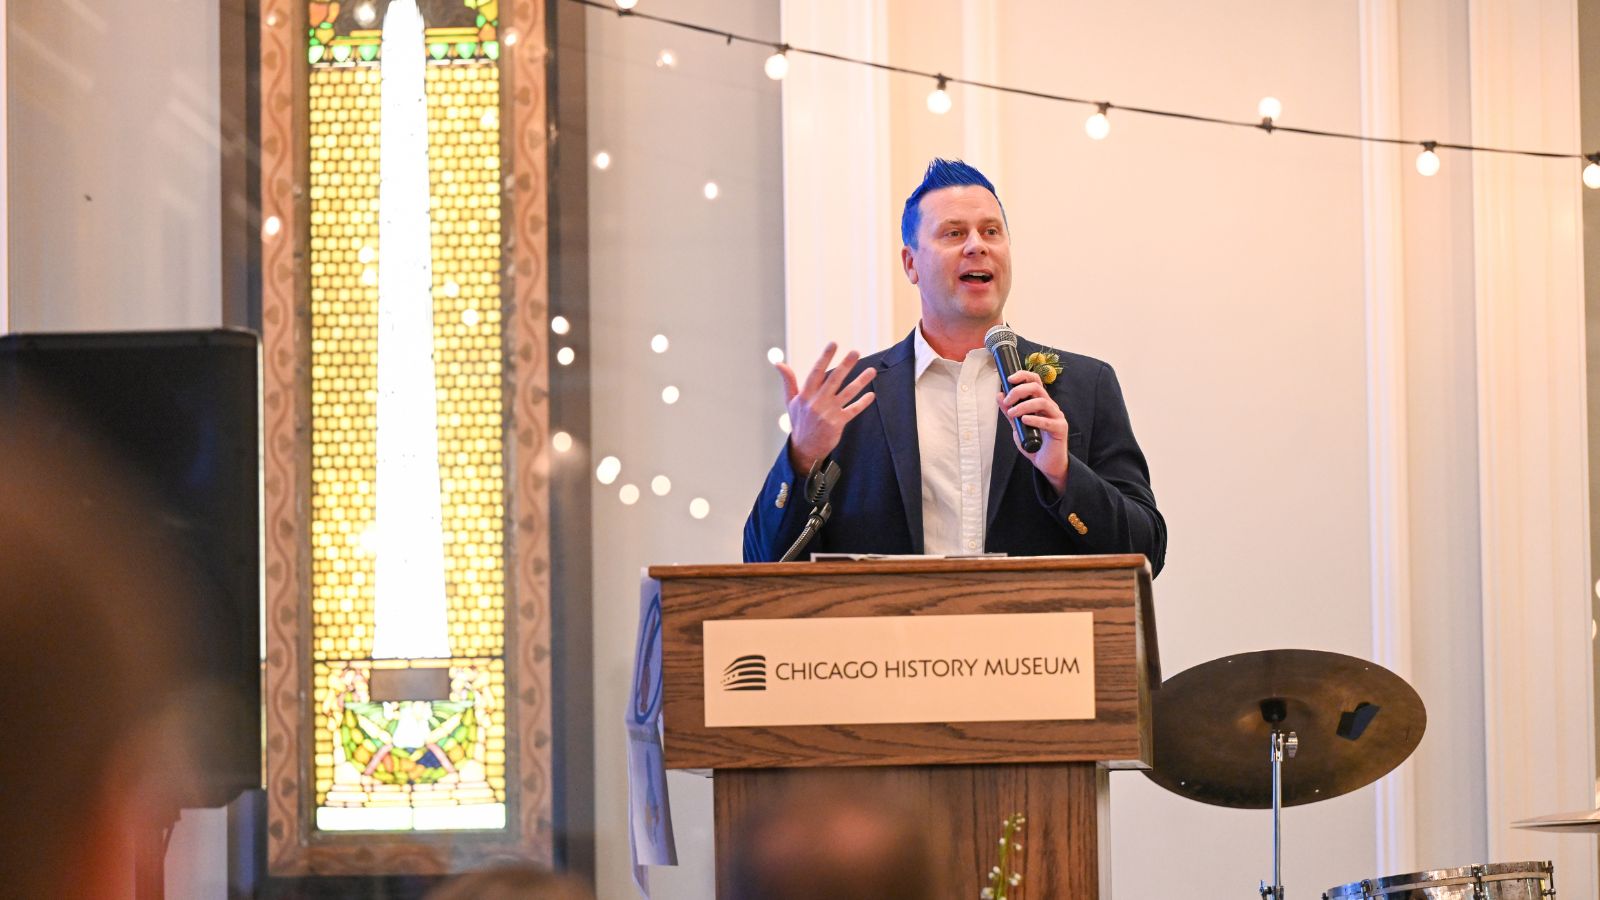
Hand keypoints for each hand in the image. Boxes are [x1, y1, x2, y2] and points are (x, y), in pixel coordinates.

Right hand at [775, 342, 877, 472]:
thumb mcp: (790, 401)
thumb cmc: (799, 421)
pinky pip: (853, 410)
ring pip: (847, 394)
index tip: (833, 344)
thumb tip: (778, 363)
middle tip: (856, 352)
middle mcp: (817, 403)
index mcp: (805, 396)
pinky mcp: (837, 423)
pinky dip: (862, 403)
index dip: (825, 358)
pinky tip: (871, 394)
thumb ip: (788, 381)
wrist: (804, 449)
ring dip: (860, 382)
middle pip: (833, 380)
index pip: (816, 372)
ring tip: (872, 370)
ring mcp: (828, 413)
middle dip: (845, 365)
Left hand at [998, 369, 1068, 492]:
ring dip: (1024, 406)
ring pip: (1042, 401)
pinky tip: (1024, 420)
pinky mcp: (1060, 429)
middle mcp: (1050, 406)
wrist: (1047, 463)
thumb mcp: (1017, 426)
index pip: (1035, 382)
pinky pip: (1048, 421)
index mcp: (1041, 402)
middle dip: (1019, 391)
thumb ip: (1009, 412)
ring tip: (1012, 414)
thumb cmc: (1034, 443)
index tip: (1009, 379)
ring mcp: (1057, 416)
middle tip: (1007, 401)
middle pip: (1037, 388)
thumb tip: (999, 395)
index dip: (1023, 376)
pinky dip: (1034, 419)